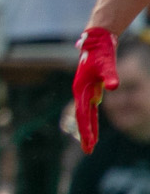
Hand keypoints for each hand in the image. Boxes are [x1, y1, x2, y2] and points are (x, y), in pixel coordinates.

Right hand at [74, 27, 118, 152]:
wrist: (96, 42)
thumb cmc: (100, 53)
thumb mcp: (106, 65)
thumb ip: (110, 76)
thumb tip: (113, 88)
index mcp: (81, 90)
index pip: (83, 115)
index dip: (86, 130)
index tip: (89, 145)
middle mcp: (81, 93)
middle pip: (82, 118)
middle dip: (86, 135)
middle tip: (88, 152)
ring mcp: (85, 93)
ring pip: (86, 116)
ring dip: (88, 130)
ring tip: (90, 145)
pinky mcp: (91, 91)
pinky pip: (90, 110)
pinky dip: (91, 121)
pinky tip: (94, 129)